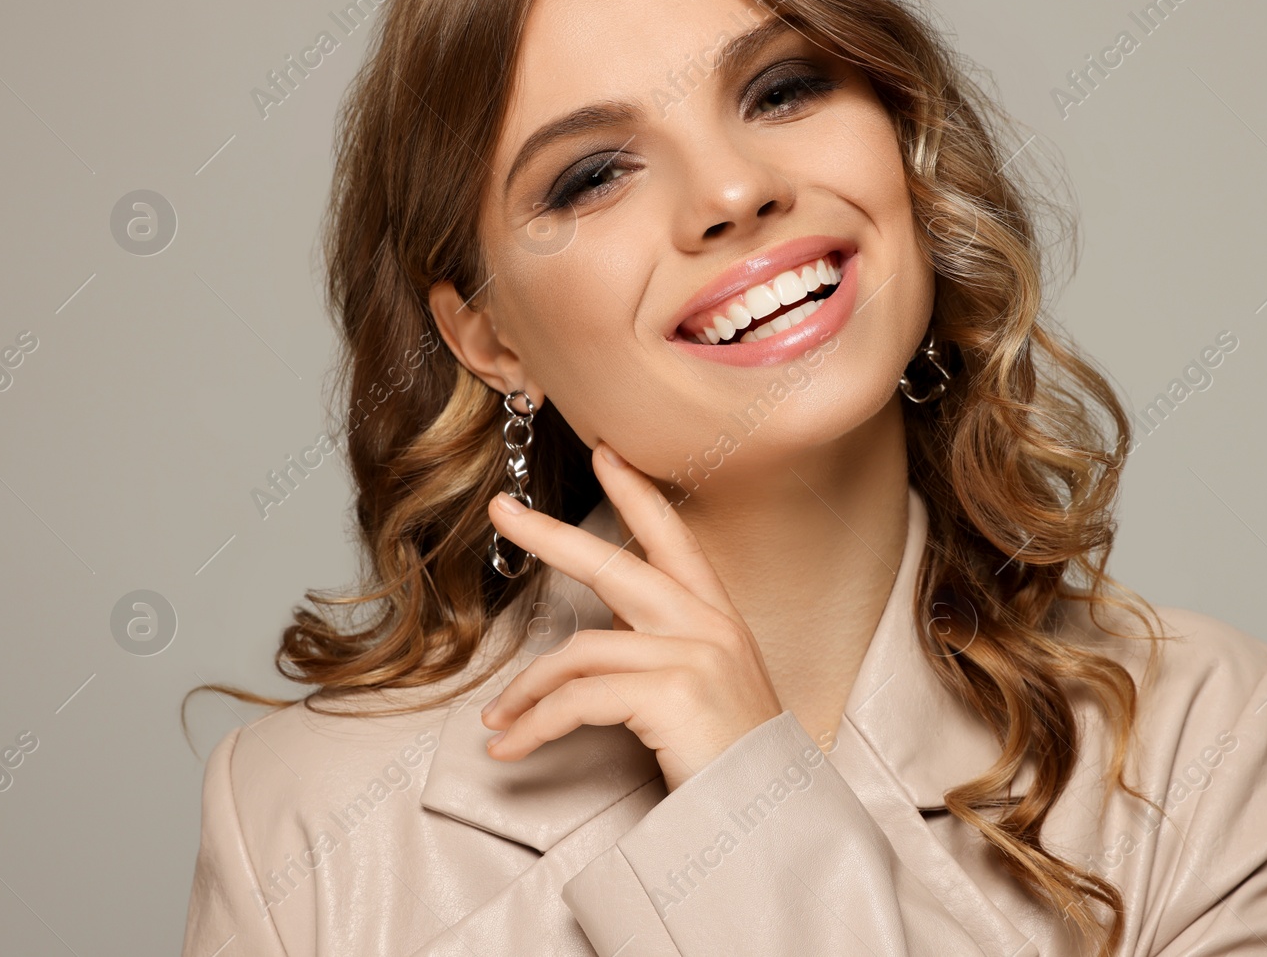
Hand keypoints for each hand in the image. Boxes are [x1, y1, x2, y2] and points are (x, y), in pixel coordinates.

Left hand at [480, 441, 783, 790]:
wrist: (769, 813)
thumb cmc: (732, 757)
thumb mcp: (708, 685)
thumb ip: (665, 645)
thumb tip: (606, 626)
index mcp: (717, 616)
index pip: (673, 538)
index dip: (638, 493)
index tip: (606, 454)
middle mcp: (707, 624)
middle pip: (614, 565)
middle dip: (551, 537)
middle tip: (504, 513)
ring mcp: (692, 655)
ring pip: (579, 652)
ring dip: (524, 693)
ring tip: (498, 723)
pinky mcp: (671, 692)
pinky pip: (578, 700)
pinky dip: (534, 727)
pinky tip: (512, 749)